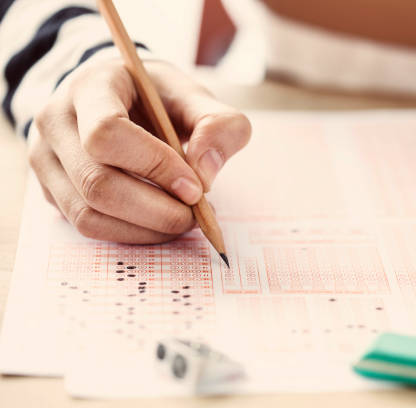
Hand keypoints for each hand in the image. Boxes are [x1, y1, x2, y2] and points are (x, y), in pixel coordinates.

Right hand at [28, 58, 250, 242]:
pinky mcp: (51, 189)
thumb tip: (205, 174)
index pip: (106, 133)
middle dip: (156, 210)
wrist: (120, 98)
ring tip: (183, 220)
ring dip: (146, 228)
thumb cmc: (158, 98)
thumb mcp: (195, 97)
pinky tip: (160, 223)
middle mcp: (56, 122)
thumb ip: (218, 125)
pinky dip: (131, 233)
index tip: (196, 187)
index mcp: (90, 87)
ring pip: (88, 214)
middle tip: (197, 214)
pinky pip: (88, 226)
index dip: (155, 166)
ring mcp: (45, 159)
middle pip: (96, 182)